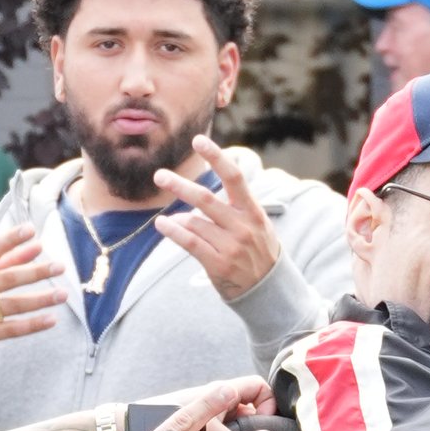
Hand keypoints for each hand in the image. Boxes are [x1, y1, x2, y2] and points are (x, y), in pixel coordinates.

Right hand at [0, 217, 62, 352]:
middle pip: (7, 279)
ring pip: (13, 306)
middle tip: (60, 266)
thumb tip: (37, 246)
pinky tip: (52, 319)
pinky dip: (33, 325)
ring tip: (64, 294)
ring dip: (41, 299)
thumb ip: (7, 259)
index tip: (31, 230)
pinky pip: (11, 330)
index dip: (9, 239)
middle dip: (36, 272)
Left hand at [150, 138, 280, 303]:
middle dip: (180, 185)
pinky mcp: (218, 264)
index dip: (216, 156)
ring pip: (195, 222)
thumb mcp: (256, 224)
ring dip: (177, 217)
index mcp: (253, 211)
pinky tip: (162, 224)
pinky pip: (191, 243)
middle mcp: (243, 226)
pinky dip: (174, 232)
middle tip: (159, 175)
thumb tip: (192, 203)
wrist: (269, 290)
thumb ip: (231, 208)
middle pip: (206, 199)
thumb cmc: (258, 251)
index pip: (235, 177)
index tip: (199, 140)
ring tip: (166, 217)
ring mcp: (231, 246)